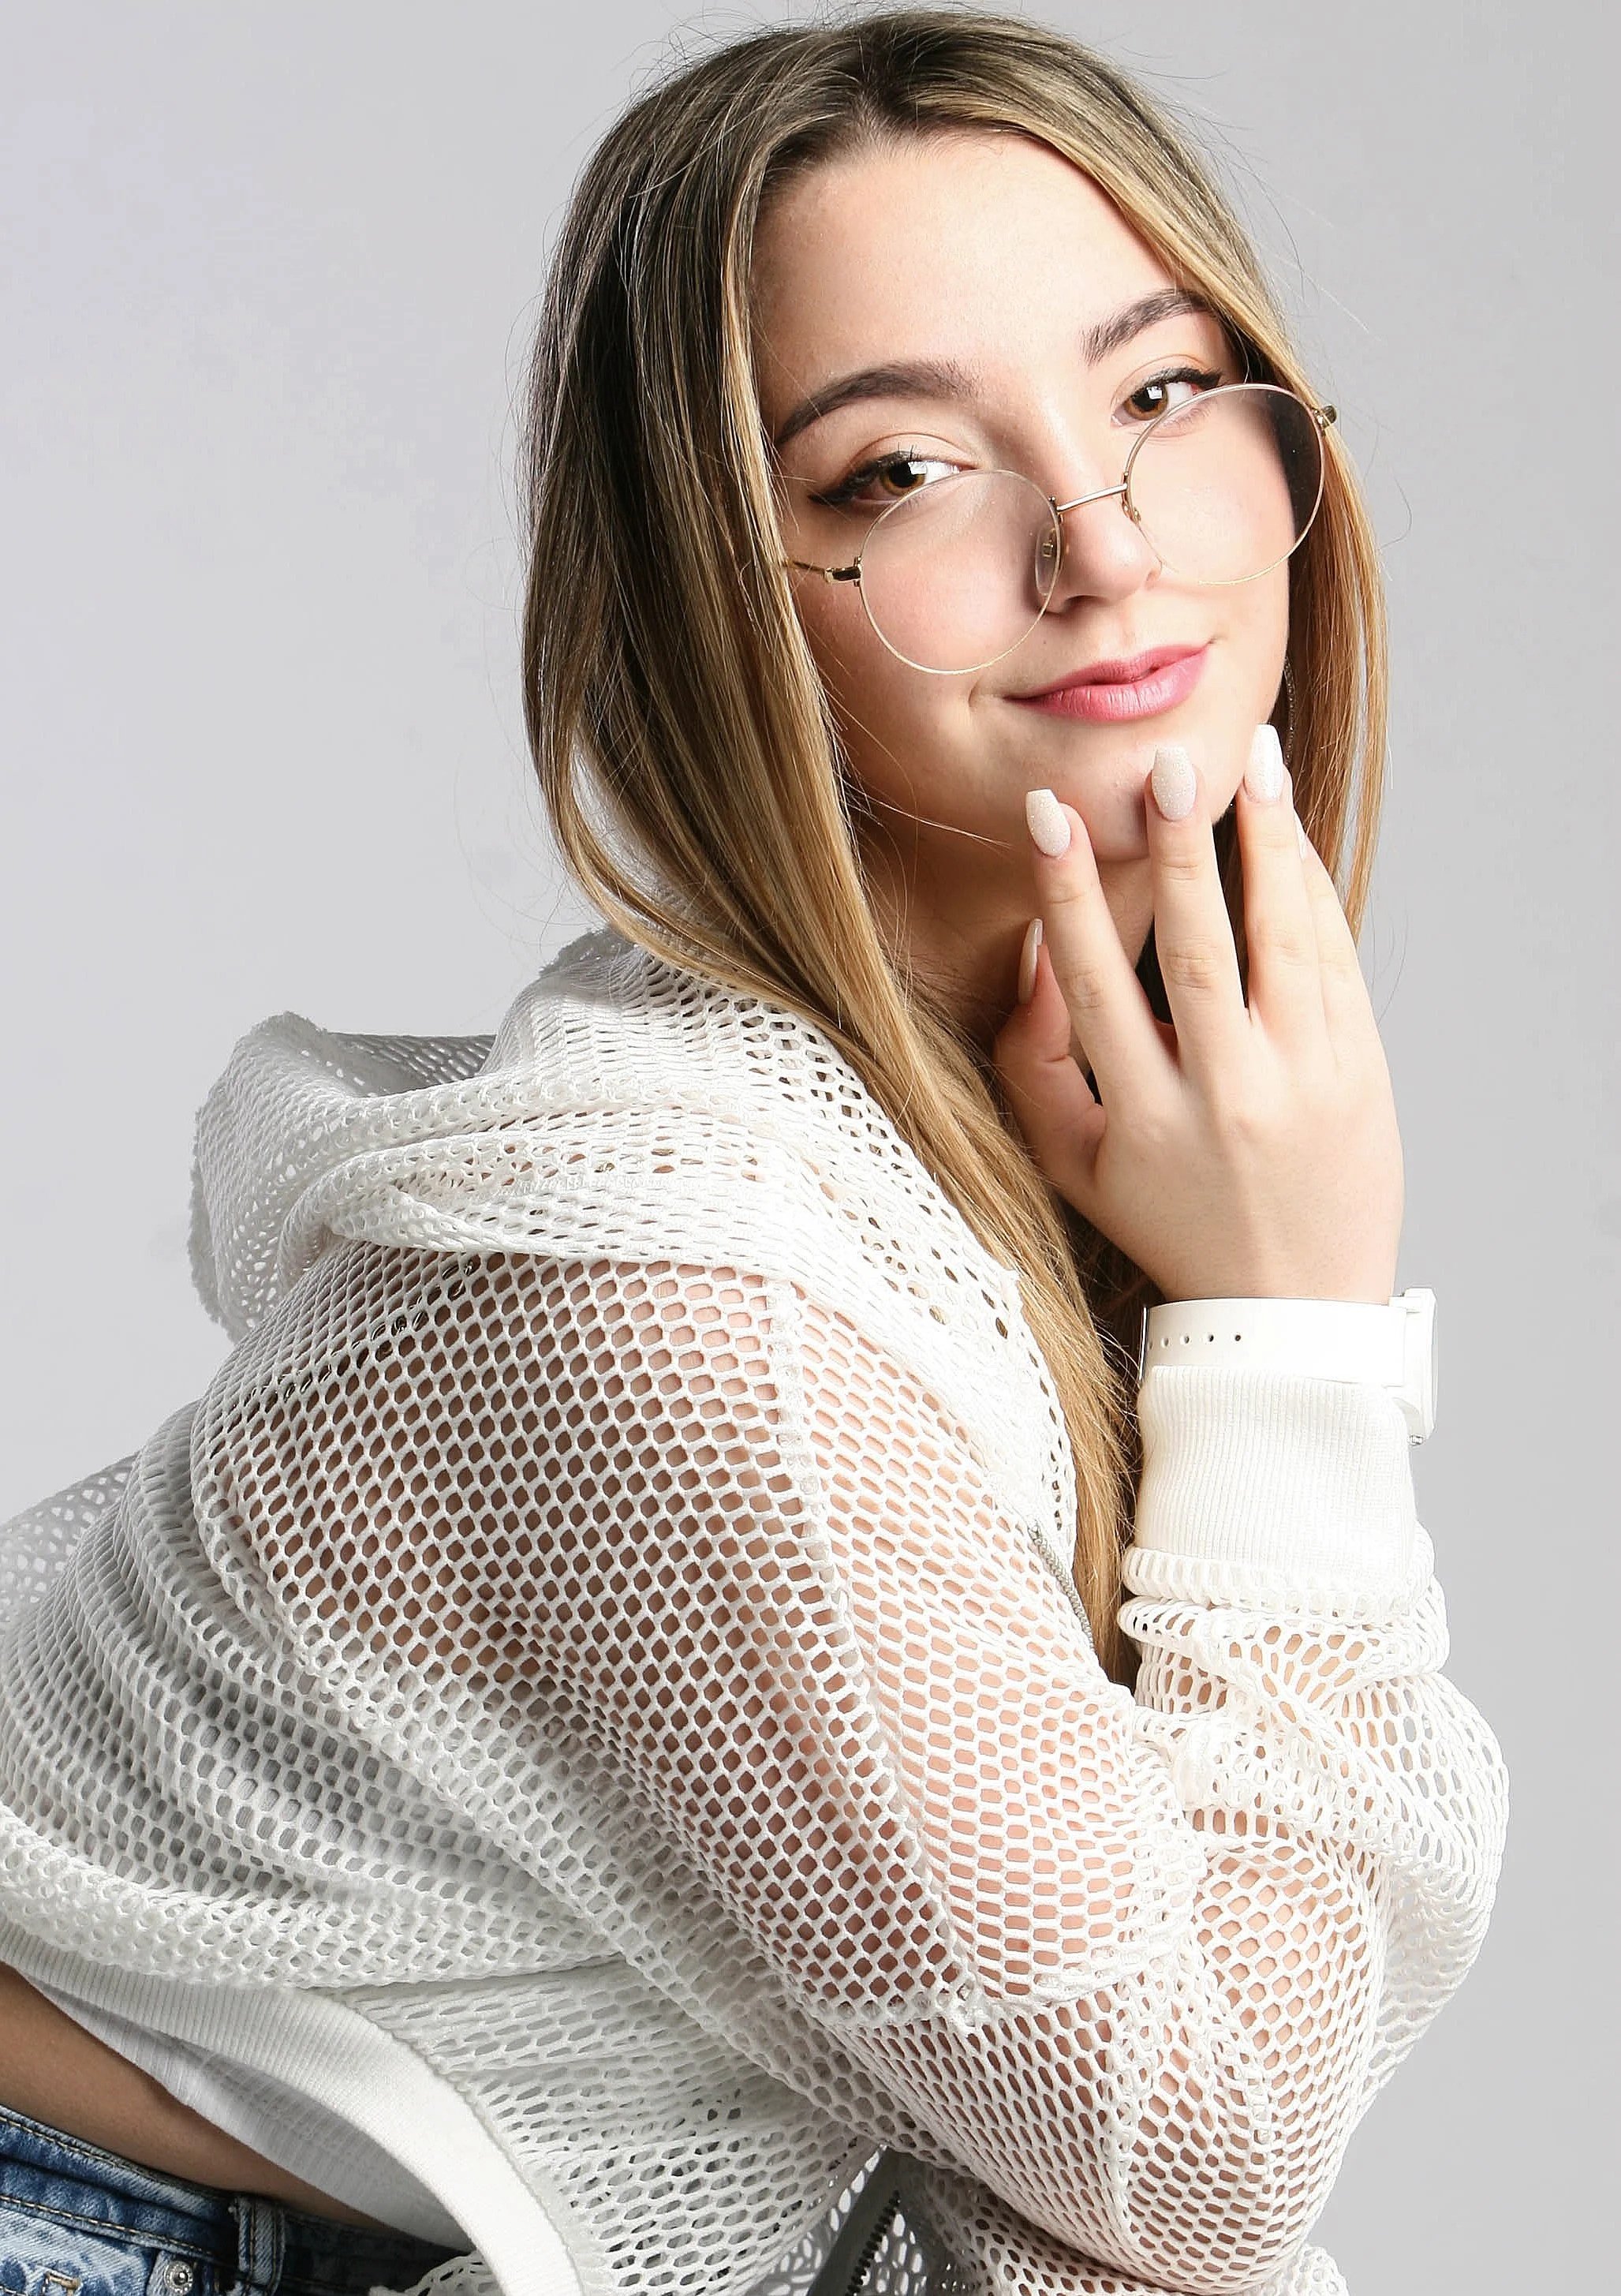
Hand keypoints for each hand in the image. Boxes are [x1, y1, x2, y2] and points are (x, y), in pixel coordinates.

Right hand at [991, 729, 1403, 1303]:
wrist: (1293, 1307)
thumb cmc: (1169, 1223)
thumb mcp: (1075, 1163)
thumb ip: (1036, 1064)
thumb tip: (1033, 951)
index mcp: (1146, 1120)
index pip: (1097, 986)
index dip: (1068, 895)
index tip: (1051, 816)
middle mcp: (1228, 1096)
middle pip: (1201, 950)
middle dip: (1180, 850)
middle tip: (1167, 765)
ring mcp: (1305, 1081)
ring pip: (1284, 941)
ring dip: (1267, 843)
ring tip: (1252, 761)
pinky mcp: (1362, 1071)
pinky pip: (1333, 961)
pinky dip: (1311, 891)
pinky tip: (1290, 834)